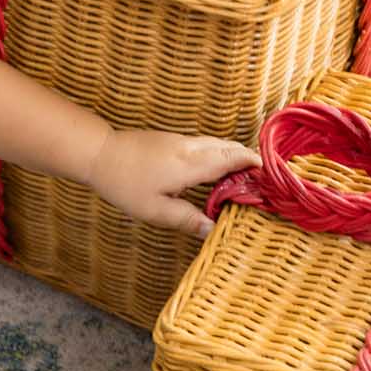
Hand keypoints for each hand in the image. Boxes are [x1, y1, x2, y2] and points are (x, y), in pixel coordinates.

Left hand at [84, 130, 259, 237]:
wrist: (99, 154)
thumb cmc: (125, 184)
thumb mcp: (155, 210)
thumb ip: (187, 220)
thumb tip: (213, 231)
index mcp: (192, 164)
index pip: (234, 159)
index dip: (255, 166)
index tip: (271, 177)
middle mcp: (192, 147)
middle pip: (231, 148)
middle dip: (250, 161)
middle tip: (264, 181)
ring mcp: (182, 140)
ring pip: (218, 144)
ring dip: (235, 157)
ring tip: (245, 179)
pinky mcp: (173, 140)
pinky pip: (206, 144)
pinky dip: (219, 154)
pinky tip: (216, 172)